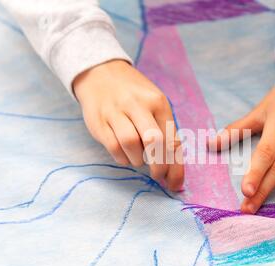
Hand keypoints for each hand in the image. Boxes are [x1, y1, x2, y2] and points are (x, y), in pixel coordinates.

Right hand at [73, 60, 183, 190]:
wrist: (100, 72)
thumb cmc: (134, 96)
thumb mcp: (153, 105)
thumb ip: (164, 132)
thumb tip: (173, 169)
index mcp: (158, 102)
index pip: (171, 138)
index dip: (175, 165)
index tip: (175, 183)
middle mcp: (138, 105)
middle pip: (154, 141)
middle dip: (159, 166)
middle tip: (158, 176)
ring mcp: (116, 112)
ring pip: (132, 144)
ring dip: (138, 160)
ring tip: (138, 158)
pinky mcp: (99, 121)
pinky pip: (114, 147)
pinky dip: (122, 158)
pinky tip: (125, 155)